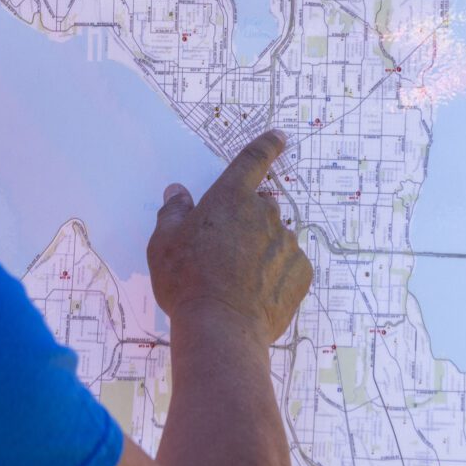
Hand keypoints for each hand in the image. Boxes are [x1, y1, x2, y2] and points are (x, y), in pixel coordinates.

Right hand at [148, 130, 312, 345]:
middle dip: (247, 220)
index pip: (252, 159)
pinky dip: (276, 274)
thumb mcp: (164, 244)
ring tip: (237, 280)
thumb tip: (177, 192)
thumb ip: (173, 212)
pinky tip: (256, 293)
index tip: (278, 137)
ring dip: (261, 249)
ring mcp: (286, 243)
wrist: (221, 328)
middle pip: (260, 206)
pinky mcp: (301, 272)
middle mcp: (264, 213)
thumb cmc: (186, 281)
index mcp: (230, 198)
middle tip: (225, 249)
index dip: (266, 145)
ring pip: (274, 238)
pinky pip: (289, 265)